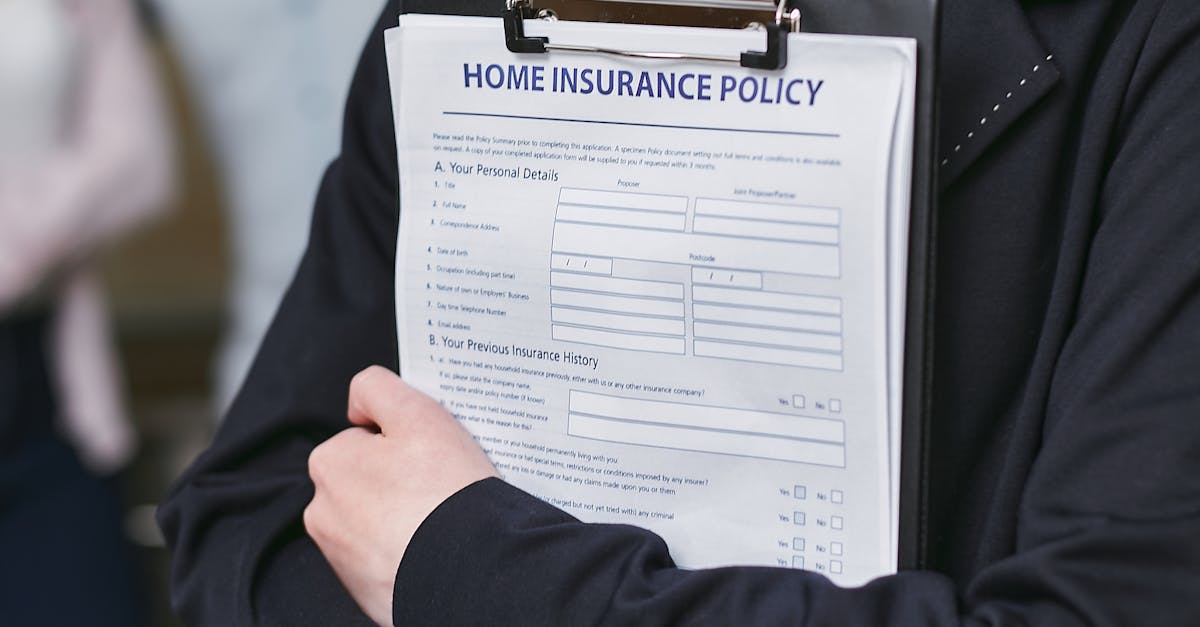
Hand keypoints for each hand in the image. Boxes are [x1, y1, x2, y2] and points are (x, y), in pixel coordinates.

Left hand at [305, 366, 497, 625]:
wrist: (467, 571)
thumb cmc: (443, 491)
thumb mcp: (416, 414)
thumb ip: (377, 388)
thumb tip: (359, 401)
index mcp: (329, 465)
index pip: (366, 438)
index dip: (402, 440)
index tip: (428, 454)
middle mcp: (323, 512)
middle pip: (369, 480)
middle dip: (398, 480)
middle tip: (438, 486)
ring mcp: (342, 556)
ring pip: (378, 520)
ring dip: (402, 517)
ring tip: (438, 520)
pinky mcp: (365, 588)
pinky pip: (387, 558)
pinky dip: (407, 552)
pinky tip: (433, 548)